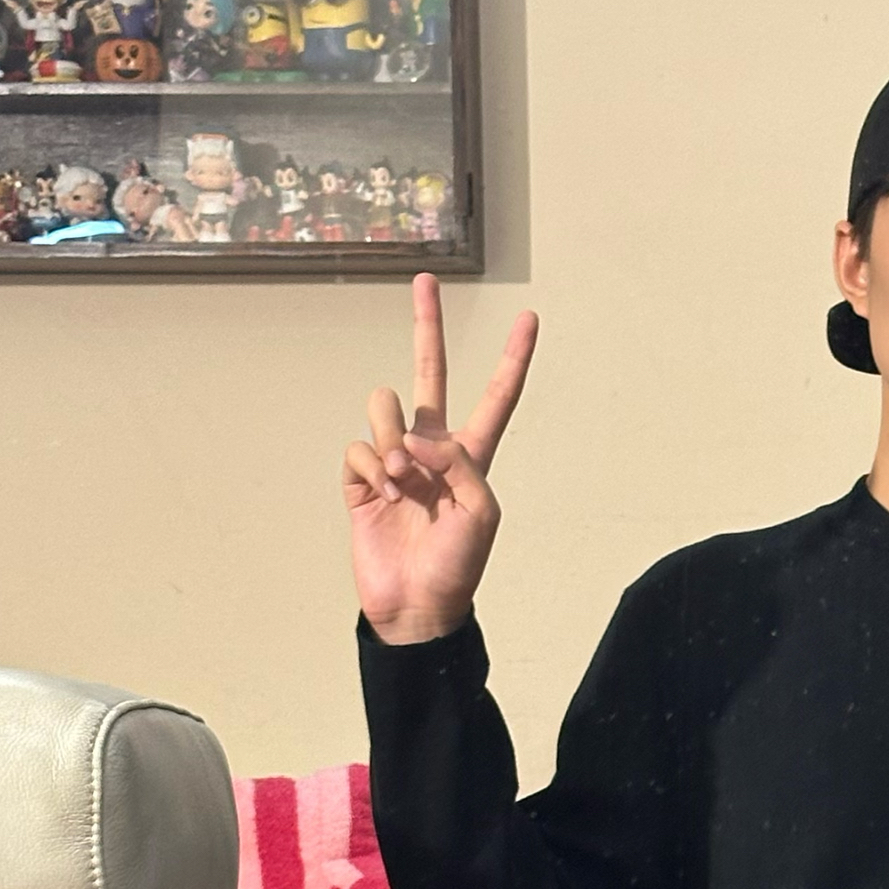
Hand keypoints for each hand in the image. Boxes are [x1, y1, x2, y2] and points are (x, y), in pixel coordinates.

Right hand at [344, 274, 537, 645]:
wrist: (417, 607)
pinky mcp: (361, 480)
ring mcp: (394, 461)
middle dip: (427, 326)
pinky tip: (385, 495)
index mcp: (472, 456)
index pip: (496, 397)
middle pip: (429, 373)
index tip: (529, 319)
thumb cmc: (458, 566)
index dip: (512, 360)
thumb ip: (458, 461)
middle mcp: (432, 449)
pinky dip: (373, 467)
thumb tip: (414, 437)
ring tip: (405, 481)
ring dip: (393, 438)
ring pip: (385, 408)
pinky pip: (360, 447)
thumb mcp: (481, 511)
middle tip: (423, 281)